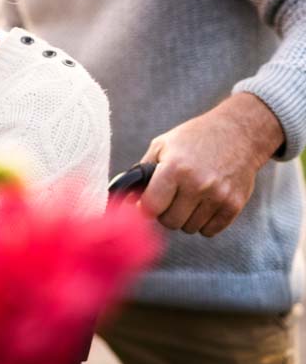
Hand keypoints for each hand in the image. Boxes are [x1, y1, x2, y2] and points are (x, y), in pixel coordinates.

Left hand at [139, 93, 283, 236]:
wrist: (240, 133)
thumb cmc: (194, 138)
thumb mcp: (163, 145)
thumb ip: (142, 171)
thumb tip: (125, 196)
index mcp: (174, 168)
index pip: (151, 207)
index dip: (144, 208)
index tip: (145, 204)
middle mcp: (197, 184)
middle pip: (170, 221)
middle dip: (165, 213)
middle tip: (169, 199)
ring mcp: (218, 196)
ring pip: (189, 228)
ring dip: (185, 218)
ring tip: (188, 198)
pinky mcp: (234, 204)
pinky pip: (209, 231)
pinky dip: (204, 223)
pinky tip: (204, 204)